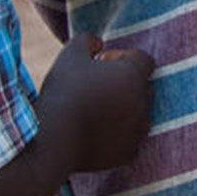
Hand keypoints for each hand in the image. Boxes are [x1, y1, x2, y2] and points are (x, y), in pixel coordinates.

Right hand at [40, 34, 153, 172]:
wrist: (52, 139)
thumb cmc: (62, 92)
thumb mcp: (70, 54)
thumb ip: (87, 40)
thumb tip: (98, 43)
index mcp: (133, 75)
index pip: (143, 59)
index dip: (123, 57)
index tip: (101, 64)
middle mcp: (142, 102)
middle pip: (144, 86)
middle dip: (126, 83)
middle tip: (97, 86)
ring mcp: (137, 130)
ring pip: (141, 115)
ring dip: (126, 110)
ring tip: (98, 110)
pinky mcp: (127, 154)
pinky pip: (132, 141)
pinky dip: (120, 137)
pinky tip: (99, 133)